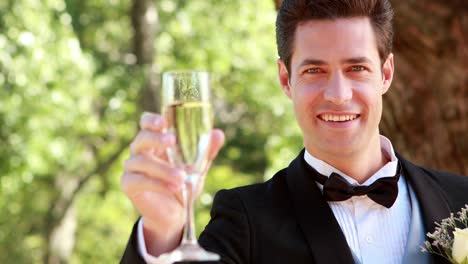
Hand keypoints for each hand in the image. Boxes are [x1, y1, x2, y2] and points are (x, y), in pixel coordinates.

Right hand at [120, 112, 224, 254]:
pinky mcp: (128, 185)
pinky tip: (172, 188)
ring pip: (142, 161)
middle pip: (142, 138)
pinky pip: (139, 180)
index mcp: (155, 142)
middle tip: (172, 141)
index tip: (163, 121)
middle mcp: (140, 151)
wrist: (174, 213)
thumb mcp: (198, 166)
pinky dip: (157, 183)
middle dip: (156, 138)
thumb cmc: (183, 183)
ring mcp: (132, 167)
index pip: (146, 123)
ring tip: (181, 178)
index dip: (152, 120)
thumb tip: (218, 134)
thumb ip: (206, 151)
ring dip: (163, 169)